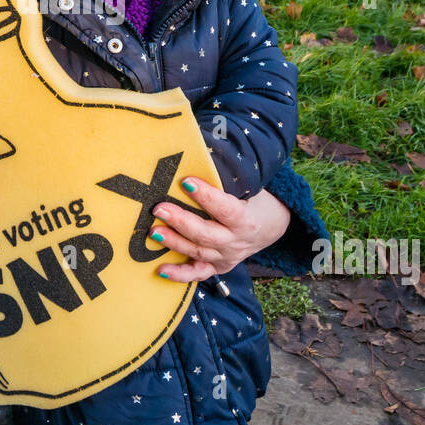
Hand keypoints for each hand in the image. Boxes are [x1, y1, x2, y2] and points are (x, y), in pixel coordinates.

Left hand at [147, 179, 291, 282]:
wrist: (270, 227)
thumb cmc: (254, 201)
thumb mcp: (249, 188)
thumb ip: (225, 178)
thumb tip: (197, 149)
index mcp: (245, 220)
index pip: (224, 208)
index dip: (206, 196)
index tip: (186, 181)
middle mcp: (235, 242)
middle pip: (206, 234)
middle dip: (181, 221)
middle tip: (159, 209)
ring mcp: (226, 257)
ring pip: (198, 252)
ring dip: (174, 243)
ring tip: (154, 232)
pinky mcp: (217, 267)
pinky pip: (198, 274)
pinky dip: (180, 275)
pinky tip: (161, 269)